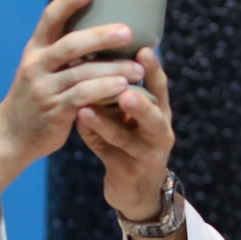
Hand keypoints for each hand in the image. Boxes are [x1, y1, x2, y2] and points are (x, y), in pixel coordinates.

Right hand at [0, 0, 150, 214]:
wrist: (12, 136)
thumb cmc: (38, 96)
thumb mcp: (41, 68)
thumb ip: (64, 52)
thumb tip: (105, 27)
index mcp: (36, 49)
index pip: (49, 18)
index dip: (68, 1)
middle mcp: (36, 65)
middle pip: (70, 44)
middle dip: (100, 36)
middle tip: (128, 32)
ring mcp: (43, 88)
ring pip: (81, 73)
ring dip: (113, 69)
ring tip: (138, 68)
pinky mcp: (54, 111)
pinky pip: (82, 97)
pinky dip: (103, 91)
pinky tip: (123, 88)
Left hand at [78, 47, 179, 224]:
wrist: (135, 189)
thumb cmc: (129, 141)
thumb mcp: (131, 117)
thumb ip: (119, 94)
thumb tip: (93, 55)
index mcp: (161, 113)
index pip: (160, 88)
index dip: (154, 71)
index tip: (144, 50)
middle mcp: (159, 133)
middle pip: (153, 118)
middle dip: (140, 105)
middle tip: (126, 91)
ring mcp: (146, 155)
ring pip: (126, 138)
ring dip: (107, 123)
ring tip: (88, 108)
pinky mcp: (127, 171)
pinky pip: (107, 151)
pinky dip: (92, 136)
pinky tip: (79, 123)